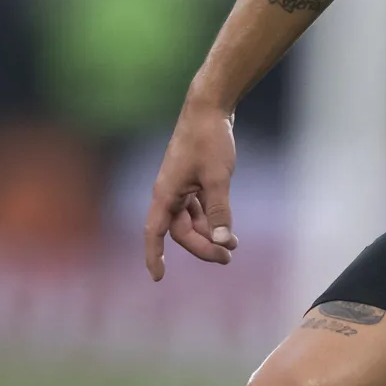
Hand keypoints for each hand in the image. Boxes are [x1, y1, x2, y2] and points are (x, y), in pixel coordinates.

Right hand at [143, 99, 237, 279]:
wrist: (209, 107)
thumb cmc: (210, 139)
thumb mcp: (218, 178)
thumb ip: (219, 211)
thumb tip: (222, 241)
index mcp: (166, 193)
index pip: (154, 232)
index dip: (153, 255)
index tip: (157, 278)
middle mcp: (169, 192)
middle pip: (180, 231)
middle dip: (202, 246)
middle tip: (228, 258)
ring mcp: (180, 186)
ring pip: (191, 221)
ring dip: (209, 235)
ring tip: (232, 247)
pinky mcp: (192, 180)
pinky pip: (197, 209)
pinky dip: (211, 220)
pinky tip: (227, 229)